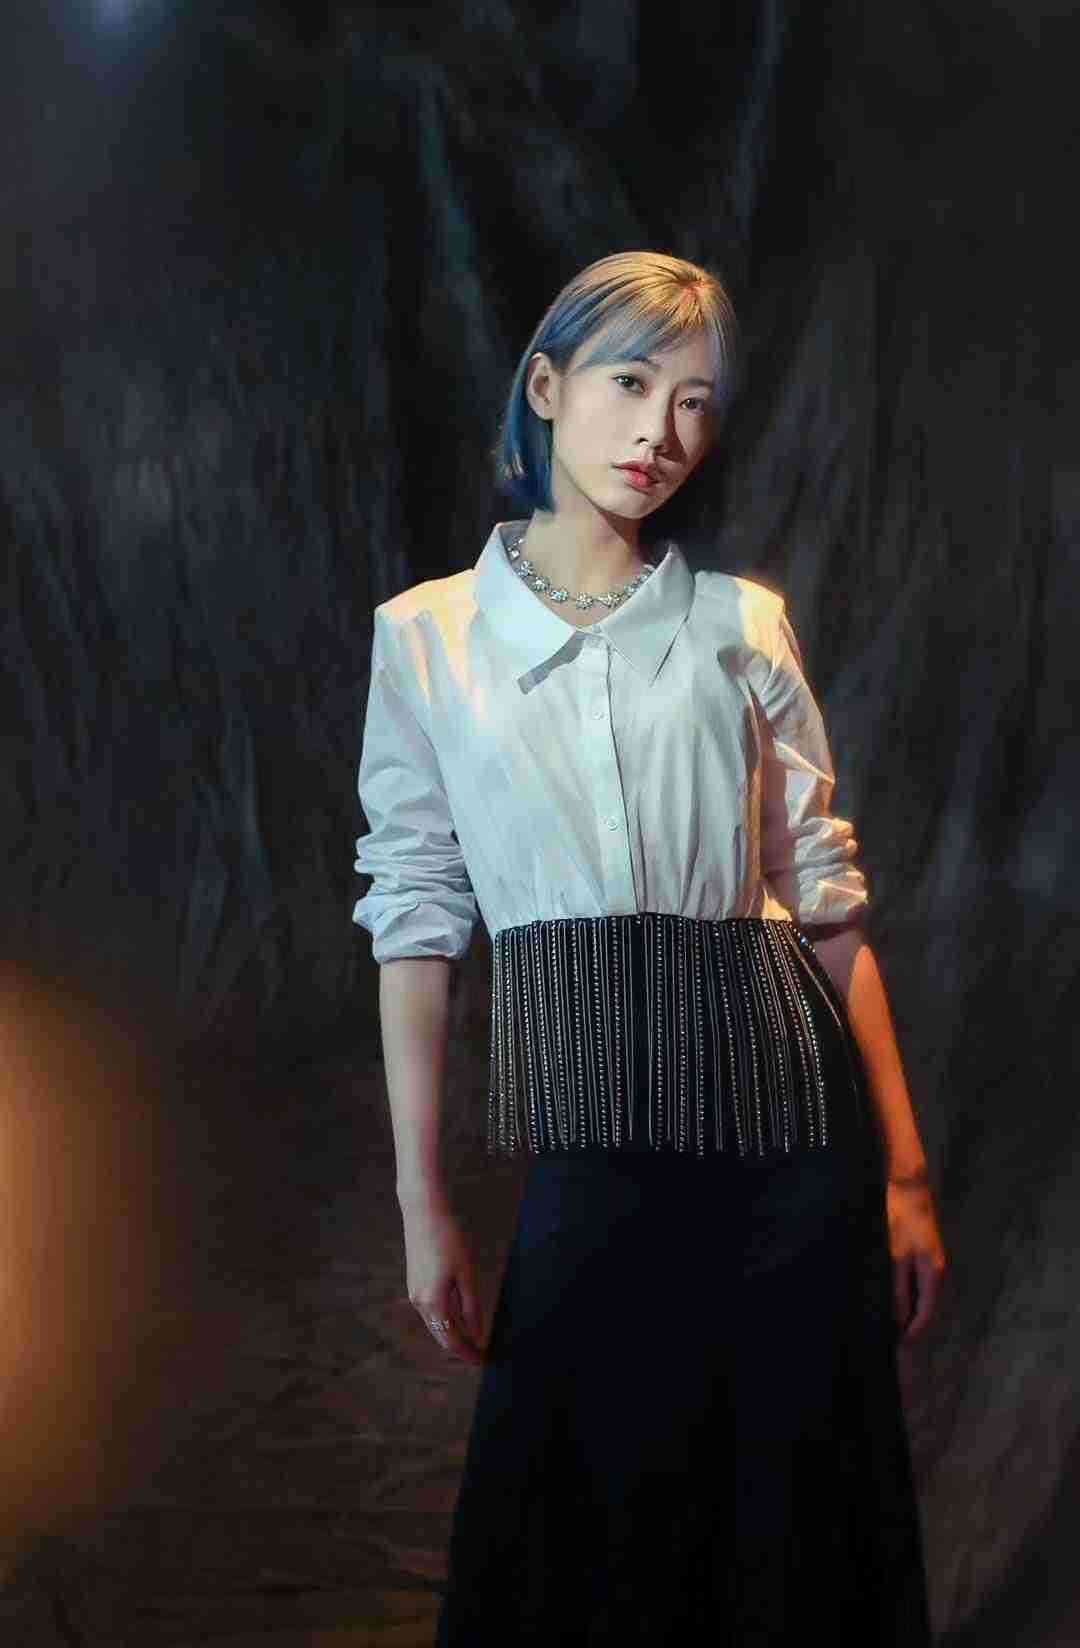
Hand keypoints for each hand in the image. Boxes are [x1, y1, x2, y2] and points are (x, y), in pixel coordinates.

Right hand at [399, 1192, 488, 1365]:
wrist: (424, 1209)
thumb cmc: (449, 1237)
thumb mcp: (467, 1272)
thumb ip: (471, 1305)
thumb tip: (476, 1333)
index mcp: (432, 1302)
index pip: (451, 1340)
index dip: (467, 1353)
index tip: (483, 1360)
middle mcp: (419, 1301)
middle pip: (441, 1335)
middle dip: (460, 1347)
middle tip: (480, 1354)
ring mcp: (414, 1291)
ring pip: (435, 1323)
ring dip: (452, 1333)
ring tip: (473, 1337)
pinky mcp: (415, 1281)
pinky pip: (430, 1309)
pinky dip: (445, 1318)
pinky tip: (459, 1315)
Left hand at [886, 1174, 947, 1343]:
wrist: (907, 1184)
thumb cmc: (899, 1219)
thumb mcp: (895, 1256)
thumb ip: (898, 1289)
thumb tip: (899, 1319)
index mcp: (934, 1275)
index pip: (926, 1315)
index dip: (912, 1334)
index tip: (896, 1350)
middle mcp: (938, 1272)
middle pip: (927, 1308)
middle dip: (911, 1326)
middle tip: (890, 1341)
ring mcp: (933, 1262)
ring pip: (922, 1296)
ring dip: (909, 1311)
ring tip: (889, 1324)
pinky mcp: (924, 1253)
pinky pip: (918, 1283)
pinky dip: (908, 1295)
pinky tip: (892, 1298)